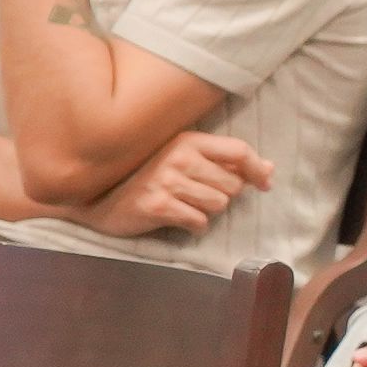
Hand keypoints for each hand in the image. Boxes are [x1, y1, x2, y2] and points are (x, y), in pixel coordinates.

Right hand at [83, 131, 274, 237]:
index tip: (265, 183)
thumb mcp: (183, 159)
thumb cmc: (147, 178)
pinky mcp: (157, 206)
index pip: (239, 151)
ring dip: (206, 211)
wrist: (97, 198)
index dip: (258, 169)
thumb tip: (269, 170)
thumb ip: (224, 161)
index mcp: (188, 140)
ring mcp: (167, 181)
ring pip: (218, 205)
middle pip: (233, 185)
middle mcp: (179, 156)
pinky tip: (176, 218)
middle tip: (197, 195)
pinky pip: (198, 222)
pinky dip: (193, 226)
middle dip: (223, 195)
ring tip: (183, 205)